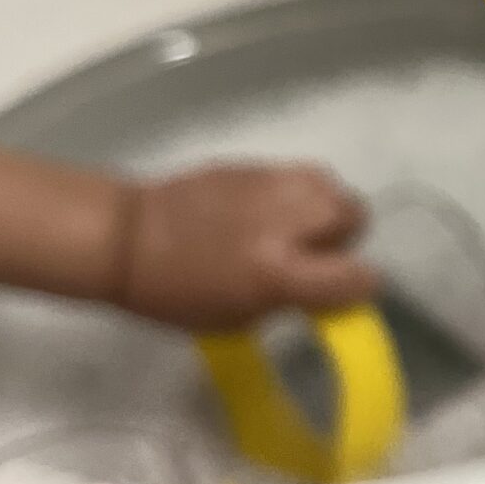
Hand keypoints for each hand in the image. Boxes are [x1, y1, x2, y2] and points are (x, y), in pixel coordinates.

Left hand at [116, 162, 379, 332]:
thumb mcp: (238, 318)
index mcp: (279, 272)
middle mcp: (284, 223)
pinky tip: (264, 210)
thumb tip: (319, 289)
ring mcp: (269, 185)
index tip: (339, 293)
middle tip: (312, 253)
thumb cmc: (175, 295)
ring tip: (293, 225)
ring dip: (321, 207)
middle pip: (353, 215)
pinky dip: (291, 194)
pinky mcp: (251, 165)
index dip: (356, 288)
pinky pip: (293, 175)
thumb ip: (289, 300)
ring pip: (329, 184)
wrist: (126, 238)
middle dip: (341, 236)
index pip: (358, 276)